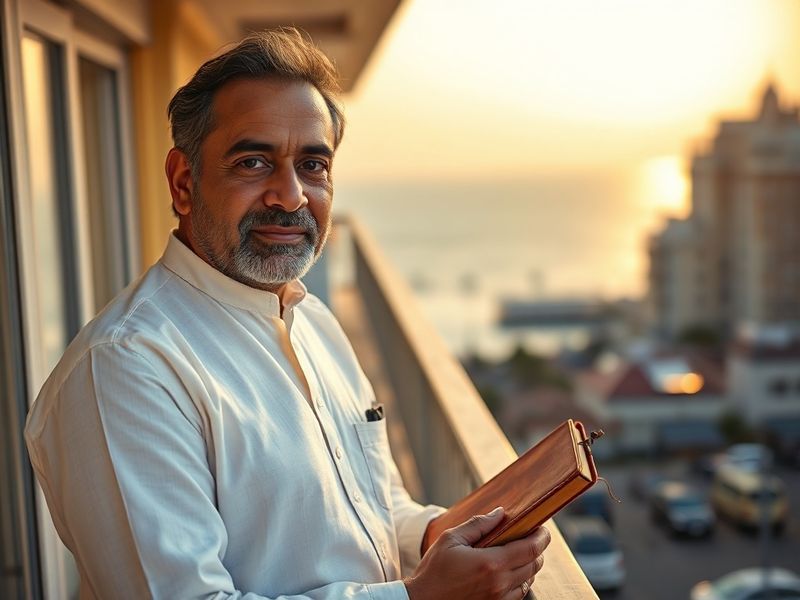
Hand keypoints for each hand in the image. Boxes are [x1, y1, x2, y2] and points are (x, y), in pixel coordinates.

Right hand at [404, 507, 550, 599]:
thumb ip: (478, 524)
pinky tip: (507, 572)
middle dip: (537, 549)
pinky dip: (519, 581)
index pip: (530, 549)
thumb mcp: (451, 539)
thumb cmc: (433, 570)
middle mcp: (500, 584)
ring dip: (528, 566)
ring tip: (518, 553)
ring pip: (529, 581)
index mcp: (491, 563)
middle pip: (534, 565)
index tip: (542, 529)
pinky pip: (518, 595)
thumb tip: (500, 513)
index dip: (541, 537)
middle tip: (530, 537)